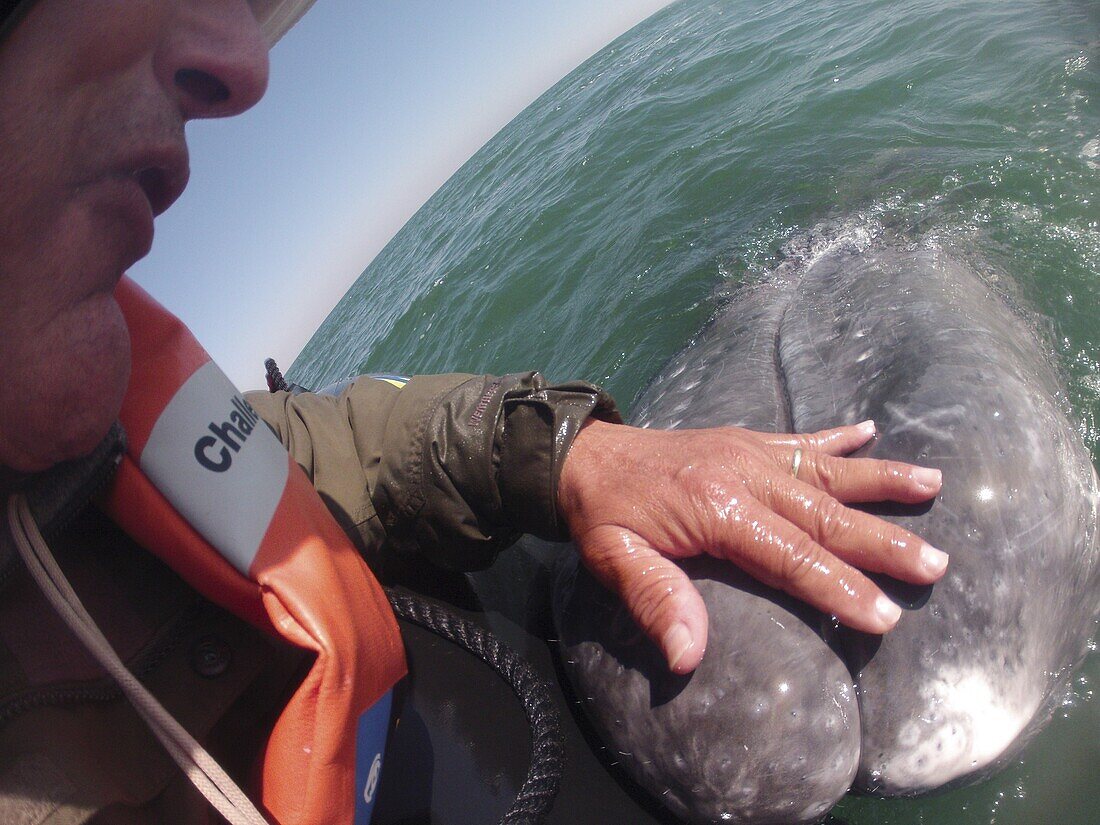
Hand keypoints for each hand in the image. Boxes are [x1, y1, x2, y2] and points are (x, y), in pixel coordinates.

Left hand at [558, 419, 946, 674]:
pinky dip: (838, 436)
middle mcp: (743, 474)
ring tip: (935, 483)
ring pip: (827, 470)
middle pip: (824, 513)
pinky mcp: (746, 440)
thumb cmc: (602, 516)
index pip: (789, 556)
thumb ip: (654, 602)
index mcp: (715, 509)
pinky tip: (872, 429)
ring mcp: (749, 452)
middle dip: (883, 542)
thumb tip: (688, 656)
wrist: (583, 456)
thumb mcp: (615, 561)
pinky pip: (801, 438)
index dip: (839, 587)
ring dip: (881, 479)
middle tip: (937, 564)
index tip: (887, 614)